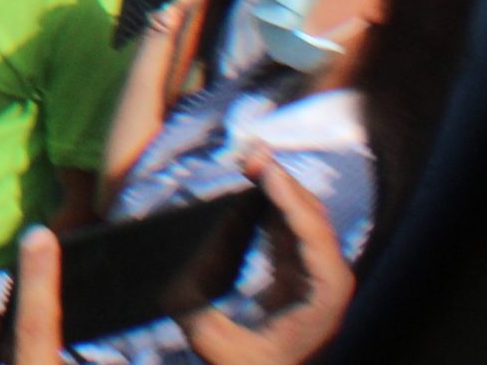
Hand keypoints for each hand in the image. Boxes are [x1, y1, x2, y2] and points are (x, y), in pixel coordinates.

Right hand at [177, 151, 352, 364]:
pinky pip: (292, 229)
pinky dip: (275, 203)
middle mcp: (327, 284)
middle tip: (252, 155)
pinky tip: (256, 183)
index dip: (295, 206)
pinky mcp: (299, 274)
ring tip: (252, 159)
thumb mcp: (221, 351)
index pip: (317, 244)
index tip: (268, 177)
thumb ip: (199, 319)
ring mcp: (314, 276)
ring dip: (282, 188)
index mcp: (321, 302)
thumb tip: (173, 280)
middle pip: (315, 224)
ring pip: (306, 221)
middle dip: (286, 185)